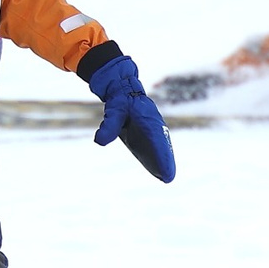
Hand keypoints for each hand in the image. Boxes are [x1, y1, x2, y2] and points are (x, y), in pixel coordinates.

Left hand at [85, 54, 175, 183]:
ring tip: (166, 178)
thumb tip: (99, 142)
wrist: (124, 89)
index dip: (161, 154)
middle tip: (169, 178)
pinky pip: (155, 147)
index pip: (156, 137)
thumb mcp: (114, 110)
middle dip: (166, 160)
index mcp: (147, 116)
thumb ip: (109, 125)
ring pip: (160, 147)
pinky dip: (158, 158)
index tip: (165, 167)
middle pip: (162, 144)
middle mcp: (154, 124)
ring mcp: (153, 129)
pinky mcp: (148, 134)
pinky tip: (158, 172)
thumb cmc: (120, 99)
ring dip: (163, 161)